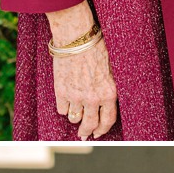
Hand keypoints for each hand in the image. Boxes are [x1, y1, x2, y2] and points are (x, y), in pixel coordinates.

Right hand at [48, 4, 116, 139]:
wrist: (77, 37)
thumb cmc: (97, 48)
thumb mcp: (113, 70)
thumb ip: (110, 88)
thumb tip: (107, 104)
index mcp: (109, 93)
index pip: (108, 120)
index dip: (103, 129)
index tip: (99, 133)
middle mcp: (93, 98)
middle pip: (90, 124)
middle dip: (87, 132)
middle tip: (83, 135)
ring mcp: (76, 96)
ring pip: (74, 118)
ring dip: (75, 118)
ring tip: (75, 116)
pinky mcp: (61, 91)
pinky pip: (62, 110)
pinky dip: (64, 108)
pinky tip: (66, 102)